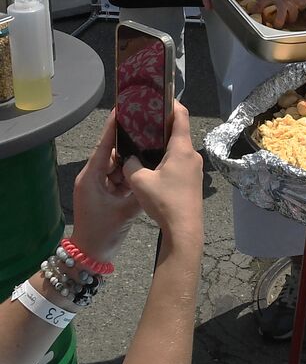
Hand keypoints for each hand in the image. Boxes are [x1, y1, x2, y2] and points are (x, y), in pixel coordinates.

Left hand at [70, 112, 142, 264]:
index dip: (112, 127)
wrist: (90, 255)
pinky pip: (119, 177)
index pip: (103, 145)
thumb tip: (157, 172)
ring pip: (118, 165)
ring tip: (151, 144)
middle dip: (128, 141)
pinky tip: (147, 166)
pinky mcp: (106, 194)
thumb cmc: (102, 232)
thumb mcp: (125, 210)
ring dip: (132, 159)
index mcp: (92, 177)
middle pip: (112, 153)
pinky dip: (131, 173)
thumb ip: (141, 189)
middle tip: (147, 127)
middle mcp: (93, 177)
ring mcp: (99, 186)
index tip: (122, 108)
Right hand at [123, 101, 204, 239]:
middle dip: (162, 125)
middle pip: (178, 131)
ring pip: (178, 148)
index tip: (159, 97)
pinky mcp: (192, 179)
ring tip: (144, 142)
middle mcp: (192, 154)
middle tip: (143, 120)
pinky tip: (152, 164)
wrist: (184, 227)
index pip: (181, 116)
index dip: (171, 104)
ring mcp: (194, 167)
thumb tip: (129, 158)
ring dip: (163, 143)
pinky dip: (167, 157)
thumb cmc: (164, 201)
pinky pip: (179, 161)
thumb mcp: (139, 181)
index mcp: (182, 148)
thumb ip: (131, 164)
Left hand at [252, 0, 305, 26]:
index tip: (254, 12)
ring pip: (292, 17)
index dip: (255, 9)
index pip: (260, 5)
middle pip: (280, 20)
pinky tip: (298, 4)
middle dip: (277, 24)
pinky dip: (299, 7)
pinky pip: (301, 9)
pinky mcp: (305, 1)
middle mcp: (284, 0)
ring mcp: (295, 2)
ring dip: (290, 17)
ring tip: (289, 15)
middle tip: (277, 23)